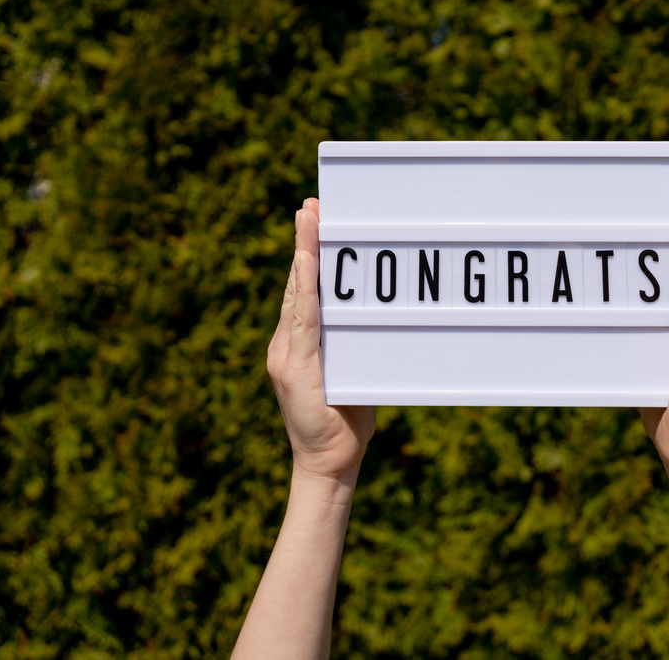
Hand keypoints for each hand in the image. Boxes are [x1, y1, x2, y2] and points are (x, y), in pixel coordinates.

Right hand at [266, 198, 375, 481]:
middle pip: (297, 284)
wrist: (332, 464)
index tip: (315, 219)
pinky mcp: (293, 368)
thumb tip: (382, 313)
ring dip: (303, 255)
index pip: (304, 291)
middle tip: (311, 205)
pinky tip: (307, 264)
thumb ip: (357, 343)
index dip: (308, 254)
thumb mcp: (354, 370)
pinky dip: (304, 290)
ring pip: (297, 295)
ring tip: (309, 220)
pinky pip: (301, 321)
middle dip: (304, 242)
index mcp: (298, 344)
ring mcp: (286, 355)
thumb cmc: (349, 419)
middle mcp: (287, 344)